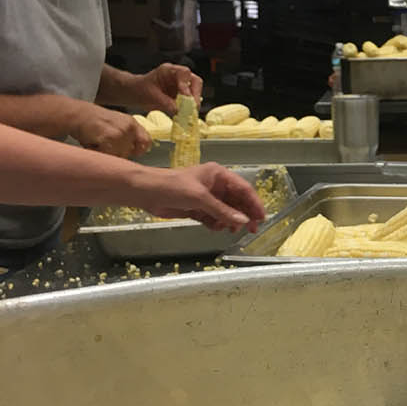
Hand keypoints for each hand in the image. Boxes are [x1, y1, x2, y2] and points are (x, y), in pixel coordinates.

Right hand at [74, 104, 151, 158]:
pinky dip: (98, 153)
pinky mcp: (109, 138)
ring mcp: (120, 133)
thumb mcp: (116, 124)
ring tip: (98, 143)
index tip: (131, 153)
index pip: (146, 142)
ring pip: (118, 156)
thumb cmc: (93, 122)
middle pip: (129, 153)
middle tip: (104, 144)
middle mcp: (129, 127)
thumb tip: (134, 152)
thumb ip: (127, 137)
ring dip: (106, 154)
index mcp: (132, 123)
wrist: (77, 114)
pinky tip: (93, 143)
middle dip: (117, 153)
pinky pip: (107, 156)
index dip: (139, 150)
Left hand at [129, 63, 202, 114]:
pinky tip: (185, 115)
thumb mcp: (150, 95)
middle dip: (195, 95)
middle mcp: (177, 77)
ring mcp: (180, 87)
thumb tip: (178, 110)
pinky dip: (189, 109)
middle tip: (193, 107)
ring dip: (194, 103)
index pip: (184, 73)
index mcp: (168, 71)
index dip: (186, 85)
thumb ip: (165, 102)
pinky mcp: (180, 97)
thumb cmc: (139, 89)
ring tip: (189, 113)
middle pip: (195, 82)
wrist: (134, 94)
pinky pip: (189, 102)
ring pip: (195, 92)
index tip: (186, 97)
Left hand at [135, 164, 266, 231]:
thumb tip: (243, 221)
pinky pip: (213, 218)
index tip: (261, 217)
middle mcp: (215, 185)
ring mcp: (206, 198)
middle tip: (252, 229)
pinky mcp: (196, 209)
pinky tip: (216, 228)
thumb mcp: (200, 198)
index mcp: (218, 175)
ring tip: (231, 231)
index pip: (243, 188)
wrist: (145, 192)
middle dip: (244, 214)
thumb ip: (222, 210)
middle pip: (236, 201)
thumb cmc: (173, 186)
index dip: (254, 203)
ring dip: (230, 221)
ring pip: (226, 211)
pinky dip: (216, 224)